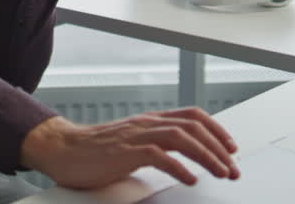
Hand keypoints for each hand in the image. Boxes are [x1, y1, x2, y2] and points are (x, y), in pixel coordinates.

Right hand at [20, 110, 239, 189]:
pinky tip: (190, 179)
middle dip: (219, 147)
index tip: (231, 148)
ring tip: (221, 173)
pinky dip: (178, 167)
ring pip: (180, 137)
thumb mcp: (131, 143)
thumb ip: (154, 145)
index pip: (192, 116)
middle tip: (233, 168)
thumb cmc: (94, 151)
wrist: (62, 149)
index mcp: (149, 121)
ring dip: (206, 156)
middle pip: (192, 126)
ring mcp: (135, 136)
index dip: (216, 130)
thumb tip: (182, 159)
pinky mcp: (124, 152)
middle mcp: (146, 124)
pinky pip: (158, 156)